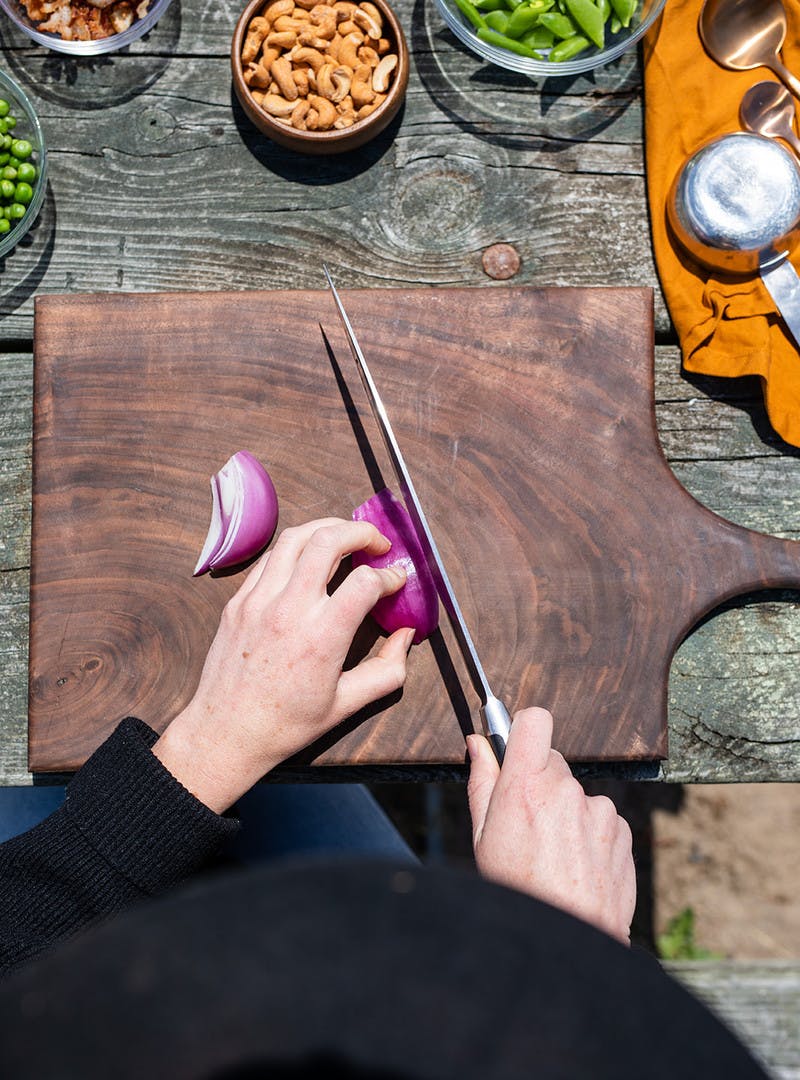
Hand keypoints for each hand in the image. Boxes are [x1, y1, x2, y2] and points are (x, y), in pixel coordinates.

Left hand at [154, 518, 412, 812]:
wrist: (225, 733)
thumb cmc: (286, 724)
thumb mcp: (346, 704)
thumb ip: (387, 670)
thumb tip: (406, 636)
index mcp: (321, 638)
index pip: (365, 582)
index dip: (390, 575)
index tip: (397, 579)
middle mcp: (289, 611)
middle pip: (328, 540)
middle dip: (361, 532)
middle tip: (377, 542)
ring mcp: (258, 601)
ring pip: (294, 538)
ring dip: (326, 528)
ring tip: (344, 536)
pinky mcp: (238, 602)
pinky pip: (269, 558)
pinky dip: (295, 548)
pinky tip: (308, 557)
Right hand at [466, 708, 635, 943]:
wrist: (567, 942)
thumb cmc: (518, 890)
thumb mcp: (482, 838)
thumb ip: (482, 783)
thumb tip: (478, 745)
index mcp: (525, 787)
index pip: (533, 721)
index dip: (524, 729)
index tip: (517, 746)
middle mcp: (565, 791)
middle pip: (552, 763)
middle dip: (540, 784)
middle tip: (528, 825)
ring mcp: (598, 810)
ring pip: (576, 796)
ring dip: (567, 815)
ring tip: (555, 858)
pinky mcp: (620, 830)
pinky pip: (601, 820)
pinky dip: (590, 836)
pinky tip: (577, 867)